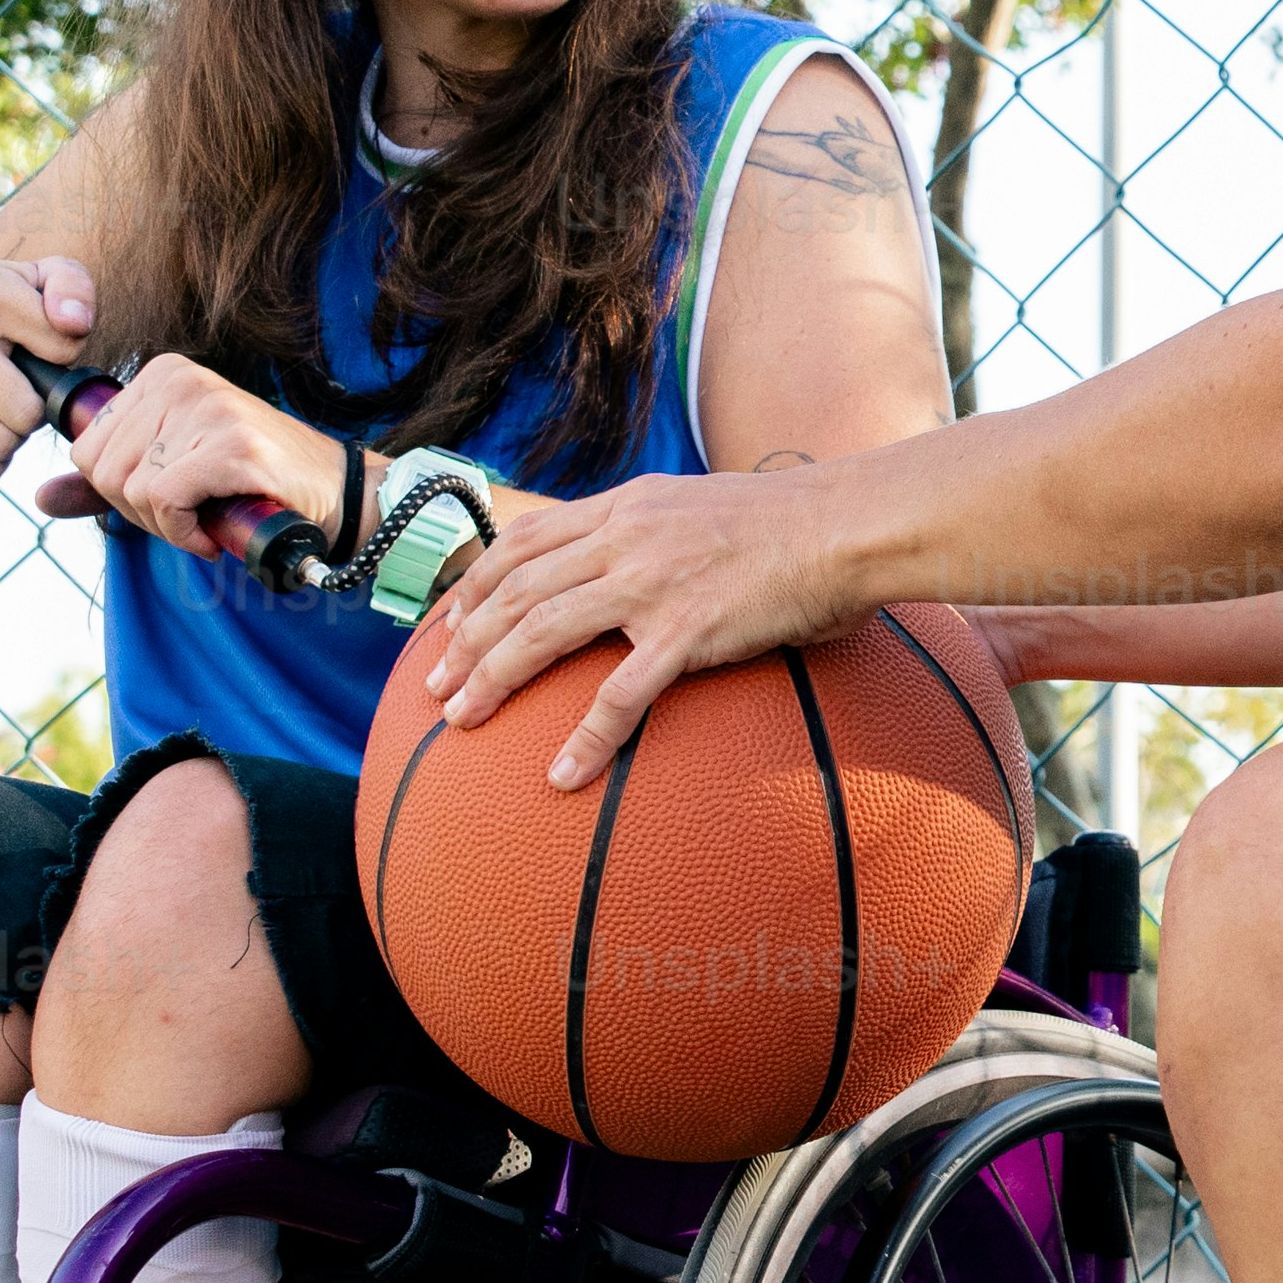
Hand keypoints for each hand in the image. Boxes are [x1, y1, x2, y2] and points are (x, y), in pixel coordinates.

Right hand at [0, 256, 95, 485]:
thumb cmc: (11, 311)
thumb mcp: (45, 281)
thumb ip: (72, 288)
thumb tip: (73, 323)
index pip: (61, 347)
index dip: (65, 353)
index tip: (43, 343)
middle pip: (24, 411)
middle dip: (37, 410)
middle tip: (25, 391)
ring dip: (13, 438)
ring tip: (3, 411)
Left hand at [63, 356, 342, 565]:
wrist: (334, 495)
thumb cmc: (250, 483)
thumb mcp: (170, 471)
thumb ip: (107, 482)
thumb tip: (39, 498)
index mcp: (160, 375)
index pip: (87, 450)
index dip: (119, 495)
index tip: (168, 501)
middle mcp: (180, 380)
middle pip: (103, 471)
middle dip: (140, 514)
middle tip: (188, 518)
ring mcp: (207, 408)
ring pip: (130, 488)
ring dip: (165, 526)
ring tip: (205, 521)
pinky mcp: (229, 443)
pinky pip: (163, 500)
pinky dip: (183, 533)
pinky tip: (214, 533)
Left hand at [415, 462, 879, 792]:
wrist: (849, 524)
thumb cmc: (792, 525)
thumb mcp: (699, 507)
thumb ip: (653, 529)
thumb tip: (628, 562)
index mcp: (625, 507)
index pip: (524, 538)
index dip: (474, 581)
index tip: (447, 622)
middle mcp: (624, 537)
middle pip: (515, 588)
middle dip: (462, 640)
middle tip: (433, 687)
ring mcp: (652, 582)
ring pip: (542, 631)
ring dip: (491, 678)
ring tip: (460, 720)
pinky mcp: (688, 629)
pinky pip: (621, 693)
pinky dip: (586, 738)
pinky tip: (563, 775)